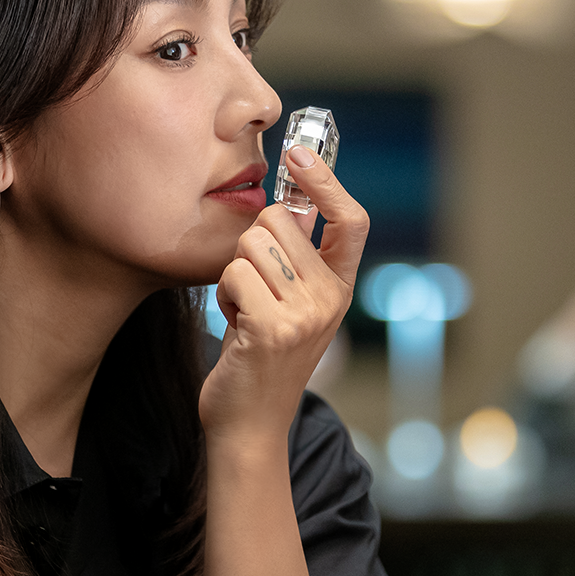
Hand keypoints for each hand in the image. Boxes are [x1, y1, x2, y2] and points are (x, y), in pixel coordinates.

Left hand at [199, 145, 368, 447]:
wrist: (249, 423)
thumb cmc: (259, 356)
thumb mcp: (290, 303)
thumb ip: (296, 258)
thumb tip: (289, 201)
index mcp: (340, 287)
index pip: (352, 220)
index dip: (327, 181)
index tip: (298, 152)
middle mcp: (332, 298)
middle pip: (279, 221)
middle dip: (251, 246)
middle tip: (253, 289)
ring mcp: (307, 315)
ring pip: (251, 246)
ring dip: (234, 275)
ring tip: (244, 311)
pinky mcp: (274, 329)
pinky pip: (233, 276)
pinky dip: (223, 298)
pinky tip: (235, 327)